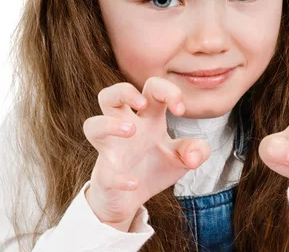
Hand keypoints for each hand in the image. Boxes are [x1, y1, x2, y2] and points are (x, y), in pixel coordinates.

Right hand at [83, 77, 210, 227]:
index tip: (180, 110)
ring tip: (131, 130)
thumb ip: (196, 151)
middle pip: (109, 95)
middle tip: (142, 103)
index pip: (151, 89)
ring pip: (92, 125)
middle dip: (123, 91)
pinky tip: (135, 183)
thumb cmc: (154, 168)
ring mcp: (111, 151)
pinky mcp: (105, 176)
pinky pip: (106, 174)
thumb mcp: (181, 158)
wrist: (131, 200)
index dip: (167, 91)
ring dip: (109, 124)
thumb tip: (194, 155)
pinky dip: (119, 179)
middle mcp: (125, 128)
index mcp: (147, 119)